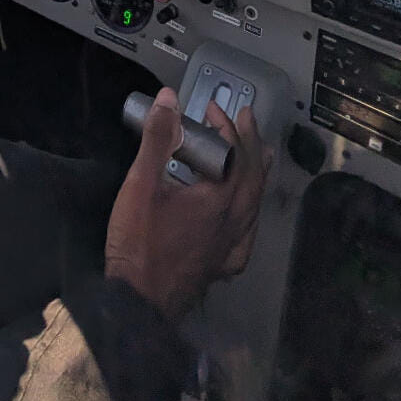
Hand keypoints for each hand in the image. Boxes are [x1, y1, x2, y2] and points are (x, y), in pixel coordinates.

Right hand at [105, 86, 271, 320]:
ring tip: (261, 157)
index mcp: (219, 199)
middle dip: (250, 143)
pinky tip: (245, 217)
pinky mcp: (223, 266)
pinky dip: (250, 215)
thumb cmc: (138, 241)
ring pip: (255, 205)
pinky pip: (248, 234)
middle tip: (246, 119)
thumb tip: (169, 98)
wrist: (138, 302)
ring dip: (257, 175)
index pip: (234, 153)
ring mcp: (231, 247)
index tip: (212, 108)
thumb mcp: (141, 184)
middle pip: (254, 176)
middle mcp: (234, 222)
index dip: (226, 126)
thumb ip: (157, 139)